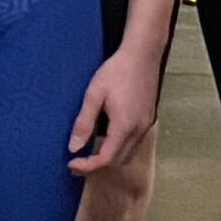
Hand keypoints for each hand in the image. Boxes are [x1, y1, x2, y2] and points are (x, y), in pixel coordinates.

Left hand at [68, 45, 161, 173]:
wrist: (142, 54)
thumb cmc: (117, 71)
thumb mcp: (94, 94)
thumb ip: (84, 122)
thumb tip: (74, 147)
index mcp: (124, 125)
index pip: (106, 158)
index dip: (87, 166)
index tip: (71, 163)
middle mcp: (139, 130)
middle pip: (118, 161)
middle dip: (97, 165)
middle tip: (77, 161)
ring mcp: (146, 125)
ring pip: (128, 154)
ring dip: (110, 157)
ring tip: (91, 151)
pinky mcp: (149, 118)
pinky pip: (134, 143)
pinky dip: (120, 147)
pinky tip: (107, 136)